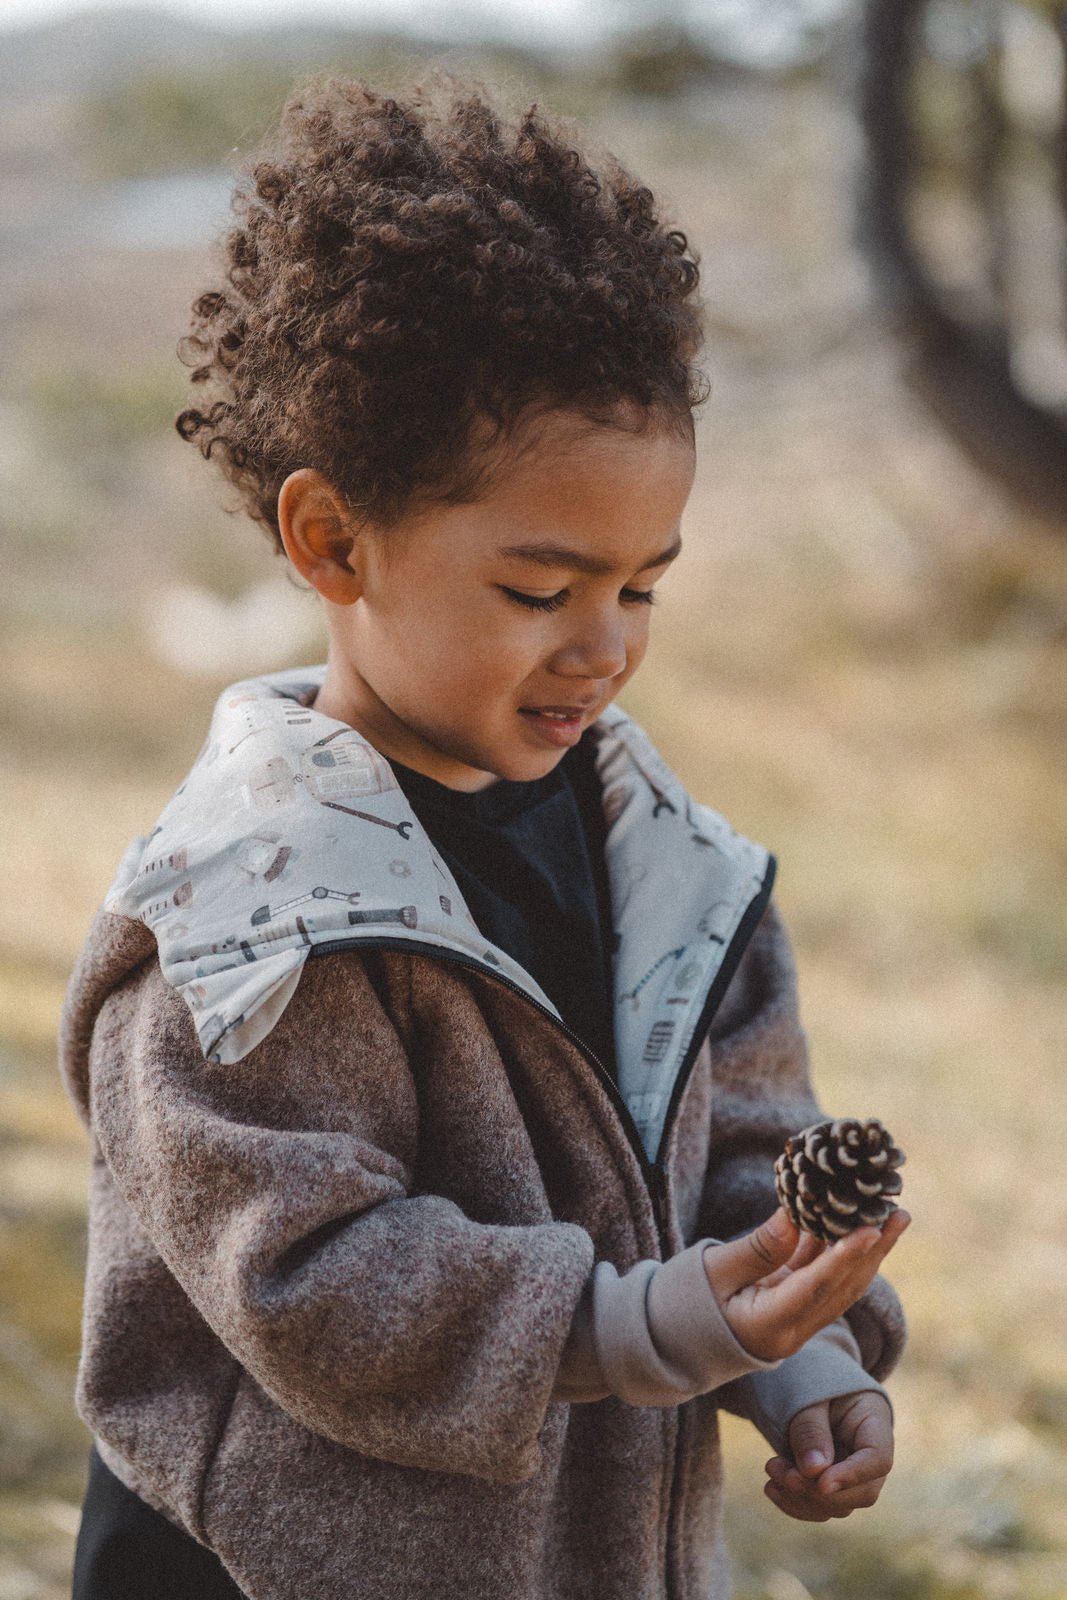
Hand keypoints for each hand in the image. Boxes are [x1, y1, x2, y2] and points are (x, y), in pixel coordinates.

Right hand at [702, 1206, 909, 1361]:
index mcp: (768, 1327)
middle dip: (873, 1251)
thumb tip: (794, 1216)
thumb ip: (757, 1248)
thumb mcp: (713, 1272)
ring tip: (891, 1217)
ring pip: (840, 1286)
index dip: (844, 1256)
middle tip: (899, 1213)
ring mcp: (795, 1325)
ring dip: (867, 1252)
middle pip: (842, 1289)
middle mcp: (792, 1332)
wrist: (670, 1342)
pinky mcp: (792, 1312)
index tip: (871, 1228)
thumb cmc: (683, 1304)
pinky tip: (852, 1224)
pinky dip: (838, 1252)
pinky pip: (823, 1281)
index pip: (815, 1288)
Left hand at [763, 1390, 893, 1519]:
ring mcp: (853, 1475)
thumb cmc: (810, 1378)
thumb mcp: (809, 1393)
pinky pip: (820, 1507)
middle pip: (862, 1492)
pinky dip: (795, 1503)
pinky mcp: (831, 1486)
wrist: (805, 1379)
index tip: (821, 1483)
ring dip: (801, 1497)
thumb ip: (811, 1429)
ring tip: (771, 1469)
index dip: (852, 1476)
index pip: (878, 1459)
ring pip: (838, 1505)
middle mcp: (869, 1456)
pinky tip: (771, 1488)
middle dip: (818, 1491)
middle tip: (781, 1472)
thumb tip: (814, 1472)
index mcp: (874, 1422)